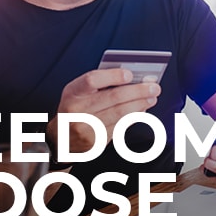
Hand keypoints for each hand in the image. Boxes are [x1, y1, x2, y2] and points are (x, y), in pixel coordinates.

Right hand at [46, 69, 160, 153]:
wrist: (60, 139)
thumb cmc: (76, 108)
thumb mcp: (79, 92)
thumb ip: (101, 84)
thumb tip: (132, 78)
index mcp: (73, 92)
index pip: (92, 80)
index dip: (112, 76)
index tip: (130, 74)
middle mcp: (77, 110)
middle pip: (113, 98)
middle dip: (137, 91)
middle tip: (154, 87)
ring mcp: (86, 128)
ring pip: (119, 114)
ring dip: (140, 104)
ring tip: (152, 98)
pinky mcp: (95, 142)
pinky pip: (120, 127)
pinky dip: (134, 117)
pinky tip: (142, 111)